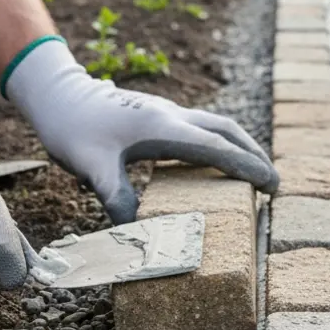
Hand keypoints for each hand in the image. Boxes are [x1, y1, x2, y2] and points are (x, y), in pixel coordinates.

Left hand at [4, 37, 279, 223]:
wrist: (56, 93)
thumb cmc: (71, 128)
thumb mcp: (92, 168)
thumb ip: (118, 200)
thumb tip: (139, 236)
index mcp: (164, 127)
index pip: (217, 149)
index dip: (248, 168)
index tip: (272, 186)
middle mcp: (172, 115)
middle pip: (227, 130)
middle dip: (254, 154)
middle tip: (273, 184)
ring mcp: (165, 111)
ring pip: (216, 125)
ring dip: (239, 145)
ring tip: (253, 171)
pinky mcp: (157, 113)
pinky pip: (200, 126)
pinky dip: (217, 142)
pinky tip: (212, 161)